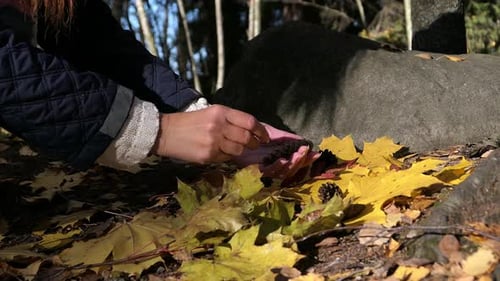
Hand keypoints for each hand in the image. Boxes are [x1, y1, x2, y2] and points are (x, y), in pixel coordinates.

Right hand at [151, 105, 269, 163]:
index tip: (265, 136)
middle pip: (247, 137)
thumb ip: (230, 120)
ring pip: (239, 150)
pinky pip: (226, 158)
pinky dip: (228, 156)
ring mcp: (214, 142)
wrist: (166, 133)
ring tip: (238, 148)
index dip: (261, 130)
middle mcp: (219, 126)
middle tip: (255, 145)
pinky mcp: (208, 155)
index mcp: (221, 112)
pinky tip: (222, 152)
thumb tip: (251, 131)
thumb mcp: (211, 113)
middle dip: (254, 143)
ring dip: (242, 150)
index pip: (249, 121)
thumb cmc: (190, 122)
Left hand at [234, 123, 320, 180]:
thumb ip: (284, 137)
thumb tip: (301, 139)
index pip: (297, 159)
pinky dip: (276, 167)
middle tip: (307, 154)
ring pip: (282, 171)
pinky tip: (282, 160)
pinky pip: (268, 172)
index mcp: (280, 155)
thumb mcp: (269, 133)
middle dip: (302, 162)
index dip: (307, 158)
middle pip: (292, 168)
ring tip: (298, 156)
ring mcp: (266, 167)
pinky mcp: (255, 170)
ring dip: (292, 164)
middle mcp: (275, 163)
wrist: (232, 134)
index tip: (316, 153)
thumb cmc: (250, 133)